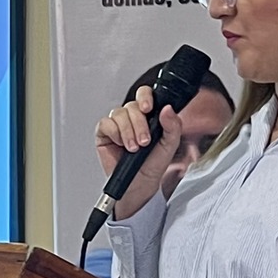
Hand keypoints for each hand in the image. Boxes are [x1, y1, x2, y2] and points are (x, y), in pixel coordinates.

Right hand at [94, 86, 183, 218]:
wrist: (140, 183)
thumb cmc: (153, 164)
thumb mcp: (170, 145)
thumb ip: (173, 126)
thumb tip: (167, 109)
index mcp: (148, 115)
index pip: (145, 94)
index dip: (145, 97)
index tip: (148, 108)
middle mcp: (132, 117)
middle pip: (132, 105)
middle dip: (139, 124)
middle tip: (144, 141)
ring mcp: (117, 124)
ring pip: (119, 114)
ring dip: (128, 131)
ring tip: (133, 148)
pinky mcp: (104, 133)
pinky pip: (105, 124)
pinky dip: (114, 133)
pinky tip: (120, 144)